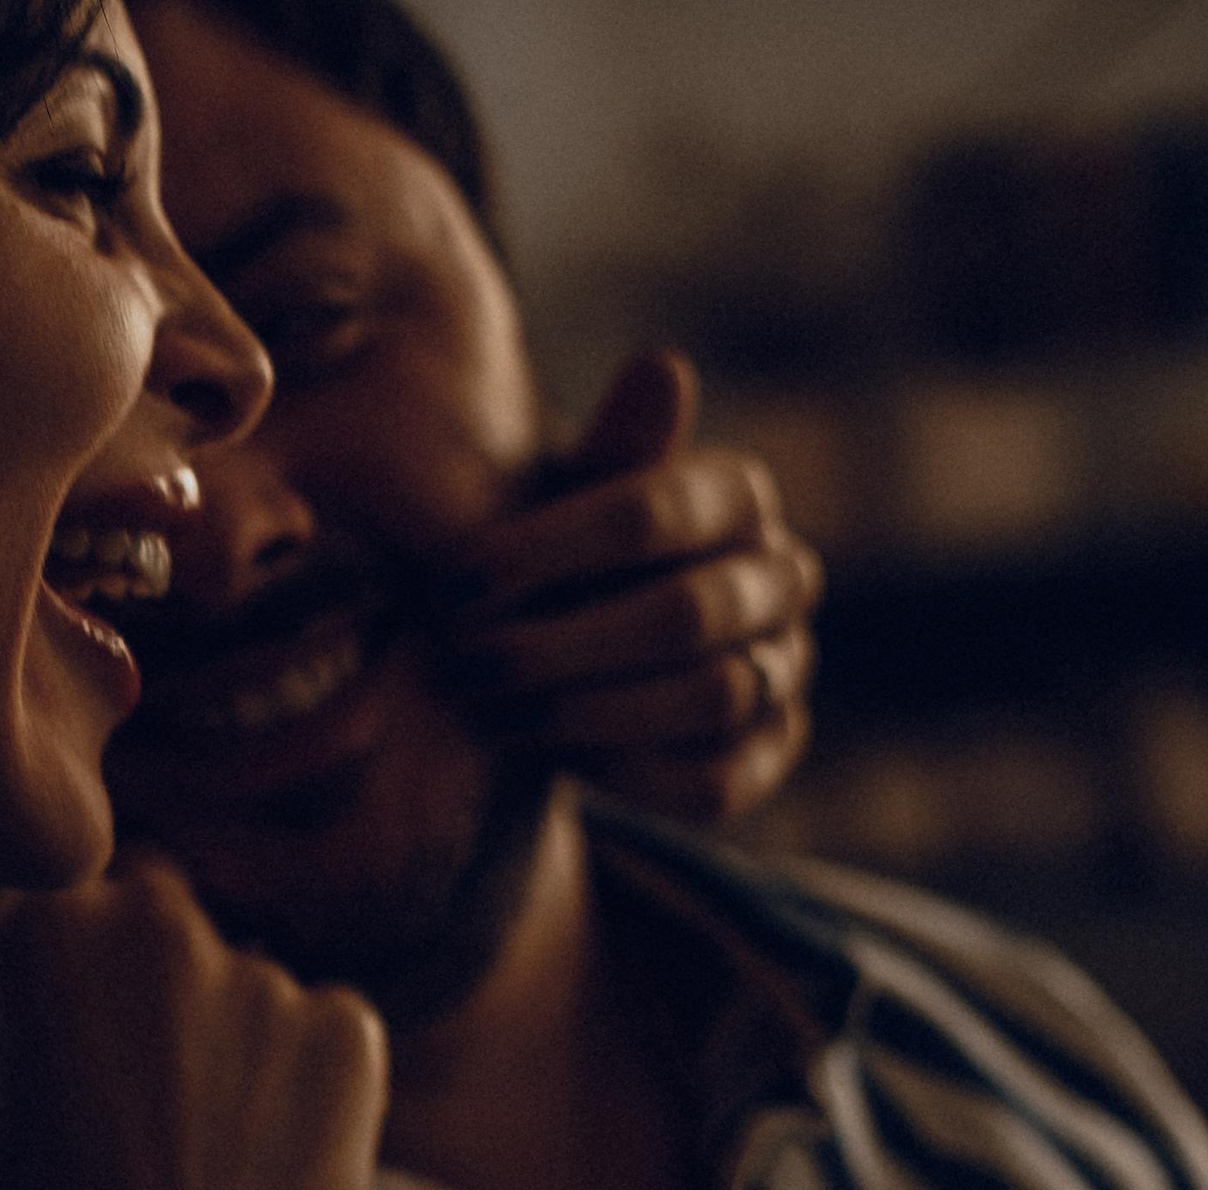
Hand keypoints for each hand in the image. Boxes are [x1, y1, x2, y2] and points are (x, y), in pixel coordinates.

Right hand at [0, 849, 386, 1189]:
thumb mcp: (5, 1085)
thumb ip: (36, 985)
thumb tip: (61, 929)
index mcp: (44, 923)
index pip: (69, 894)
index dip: (76, 965)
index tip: (81, 1032)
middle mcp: (151, 917)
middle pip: (159, 913)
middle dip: (156, 974)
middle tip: (153, 1088)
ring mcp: (256, 964)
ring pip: (245, 980)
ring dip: (234, 1034)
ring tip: (214, 1148)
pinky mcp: (345, 1018)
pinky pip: (324, 1024)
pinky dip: (309, 1075)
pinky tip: (277, 1153)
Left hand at [435, 348, 820, 822]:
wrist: (559, 649)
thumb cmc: (550, 556)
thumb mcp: (552, 500)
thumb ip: (605, 450)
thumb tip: (664, 366)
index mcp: (734, 494)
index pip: (654, 512)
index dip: (545, 553)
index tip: (448, 587)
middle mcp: (781, 575)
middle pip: (685, 615)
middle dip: (557, 645)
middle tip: (461, 665)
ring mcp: (785, 665)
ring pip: (709, 697)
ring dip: (586, 709)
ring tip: (491, 714)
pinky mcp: (770, 751)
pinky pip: (715, 779)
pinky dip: (631, 773)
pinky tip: (554, 760)